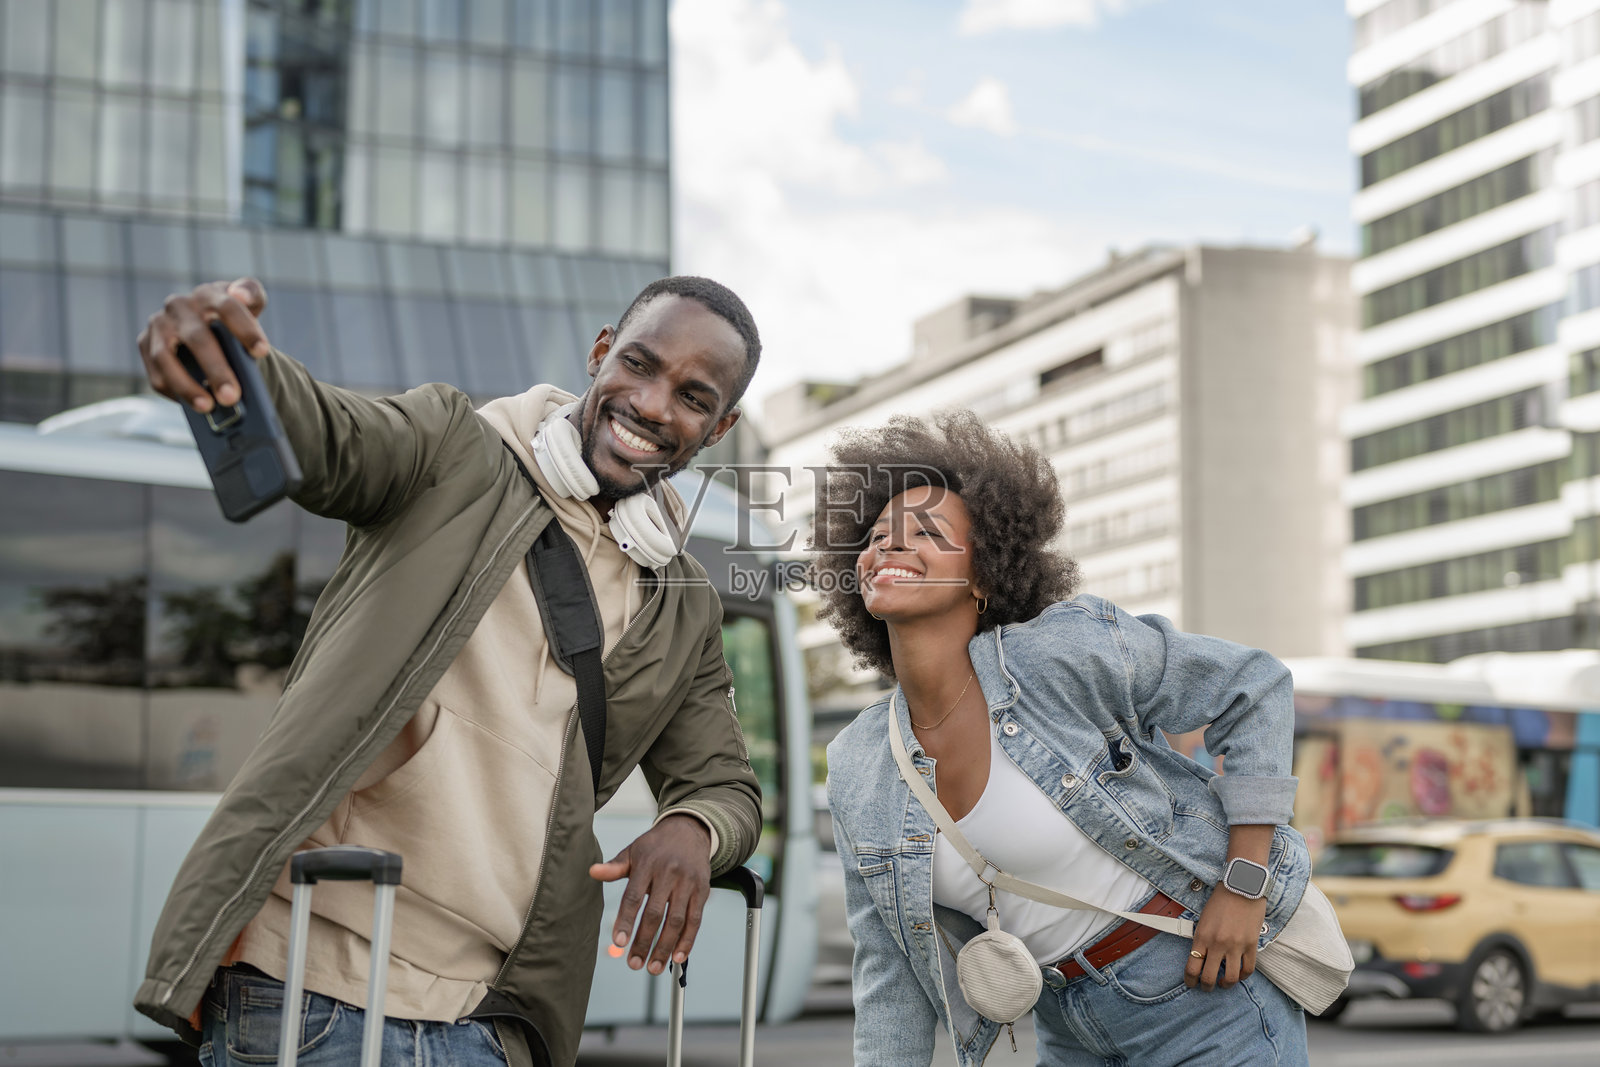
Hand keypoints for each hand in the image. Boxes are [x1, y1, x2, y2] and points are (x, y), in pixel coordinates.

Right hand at [137, 278, 270, 413]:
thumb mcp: (250, 304)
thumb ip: (253, 295)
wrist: (209, 325)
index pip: (227, 307)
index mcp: (209, 294)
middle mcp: (179, 305)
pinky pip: (155, 373)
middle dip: (216, 369)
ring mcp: (159, 324)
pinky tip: (193, 406)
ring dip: (186, 385)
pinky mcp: (145, 343)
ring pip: (165, 357)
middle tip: (233, 396)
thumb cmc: (233, 319)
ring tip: (208, 407)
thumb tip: (241, 295)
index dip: (244, 329)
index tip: (262, 352)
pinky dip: (173, 392)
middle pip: (197, 337)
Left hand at [589, 814, 711, 975]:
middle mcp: (669, 873)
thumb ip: (614, 867)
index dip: (626, 921)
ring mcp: (688, 883)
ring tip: (654, 967)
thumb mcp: (633, 851)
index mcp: (647, 864)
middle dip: (644, 942)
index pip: (634, 897)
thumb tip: (593, 871)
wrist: (690, 830)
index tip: (619, 943)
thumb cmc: (656, 846)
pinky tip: (678, 957)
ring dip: (665, 947)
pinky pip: (695, 919)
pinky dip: (688, 940)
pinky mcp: (702, 890)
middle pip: (655, 914)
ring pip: (676, 921)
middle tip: (634, 964)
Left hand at [1184, 886, 1267, 990]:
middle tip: (1206, 987)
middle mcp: (1218, 944)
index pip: (1192, 967)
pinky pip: (1248, 969)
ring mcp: (1236, 946)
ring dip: (1226, 985)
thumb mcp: (1203, 919)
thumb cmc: (1220, 900)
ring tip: (1224, 984)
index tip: (1190, 983)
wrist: (1242, 887)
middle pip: (1210, 977)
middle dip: (1206, 986)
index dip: (1190, 980)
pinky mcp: (1251, 945)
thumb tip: (1200, 956)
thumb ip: (1201, 938)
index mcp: (1202, 936)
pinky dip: (1244, 976)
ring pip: (1231, 978)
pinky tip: (1239, 975)